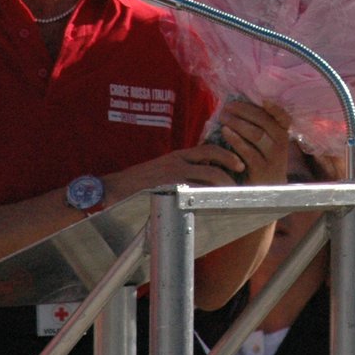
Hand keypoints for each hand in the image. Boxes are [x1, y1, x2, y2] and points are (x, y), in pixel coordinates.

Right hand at [107, 142, 247, 200]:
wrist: (113, 190)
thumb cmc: (139, 183)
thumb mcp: (162, 168)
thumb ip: (182, 168)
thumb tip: (203, 175)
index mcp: (177, 155)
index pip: (209, 149)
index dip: (227, 156)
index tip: (239, 164)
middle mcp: (178, 161)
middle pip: (213, 163)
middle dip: (231, 173)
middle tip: (241, 183)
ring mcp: (174, 175)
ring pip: (209, 177)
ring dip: (224, 186)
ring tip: (232, 195)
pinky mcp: (169, 189)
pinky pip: (196, 192)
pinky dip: (208, 198)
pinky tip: (214, 205)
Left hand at [217, 99, 290, 185]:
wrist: (266, 192)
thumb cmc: (260, 161)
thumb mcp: (265, 144)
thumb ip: (257, 127)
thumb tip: (235, 106)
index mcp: (282, 134)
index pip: (283, 118)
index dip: (275, 109)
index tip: (264, 100)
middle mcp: (281, 145)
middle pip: (265, 122)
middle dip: (245, 111)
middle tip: (227, 107)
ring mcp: (273, 158)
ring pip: (257, 134)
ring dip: (238, 122)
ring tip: (223, 117)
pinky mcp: (262, 170)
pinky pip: (248, 152)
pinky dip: (236, 139)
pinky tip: (225, 131)